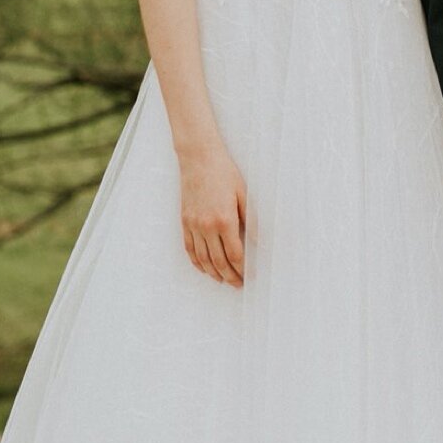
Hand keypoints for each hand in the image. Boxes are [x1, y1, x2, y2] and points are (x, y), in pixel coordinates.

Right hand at [179, 140, 247, 284]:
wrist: (199, 158)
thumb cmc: (224, 173)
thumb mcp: (244, 195)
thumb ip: (250, 220)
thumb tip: (258, 241)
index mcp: (224, 220)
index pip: (234, 254)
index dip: (241, 268)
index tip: (248, 276)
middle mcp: (207, 226)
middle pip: (218, 261)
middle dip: (229, 276)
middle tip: (237, 284)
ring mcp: (193, 225)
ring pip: (202, 259)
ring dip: (213, 273)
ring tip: (222, 280)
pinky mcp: (185, 221)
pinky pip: (189, 248)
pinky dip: (196, 262)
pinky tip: (204, 268)